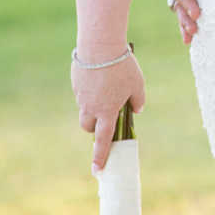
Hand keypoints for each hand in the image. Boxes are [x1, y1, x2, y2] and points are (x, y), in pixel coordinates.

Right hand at [71, 52, 145, 174]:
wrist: (100, 45)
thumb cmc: (122, 66)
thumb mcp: (137, 84)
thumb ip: (138, 100)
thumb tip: (136, 110)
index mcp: (107, 111)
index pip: (103, 139)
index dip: (101, 156)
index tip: (97, 170)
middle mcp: (91, 107)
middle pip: (88, 126)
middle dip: (95, 126)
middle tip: (106, 115)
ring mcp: (81, 95)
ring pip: (84, 109)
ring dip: (92, 107)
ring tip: (106, 88)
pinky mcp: (76, 82)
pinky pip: (82, 92)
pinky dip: (90, 89)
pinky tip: (99, 74)